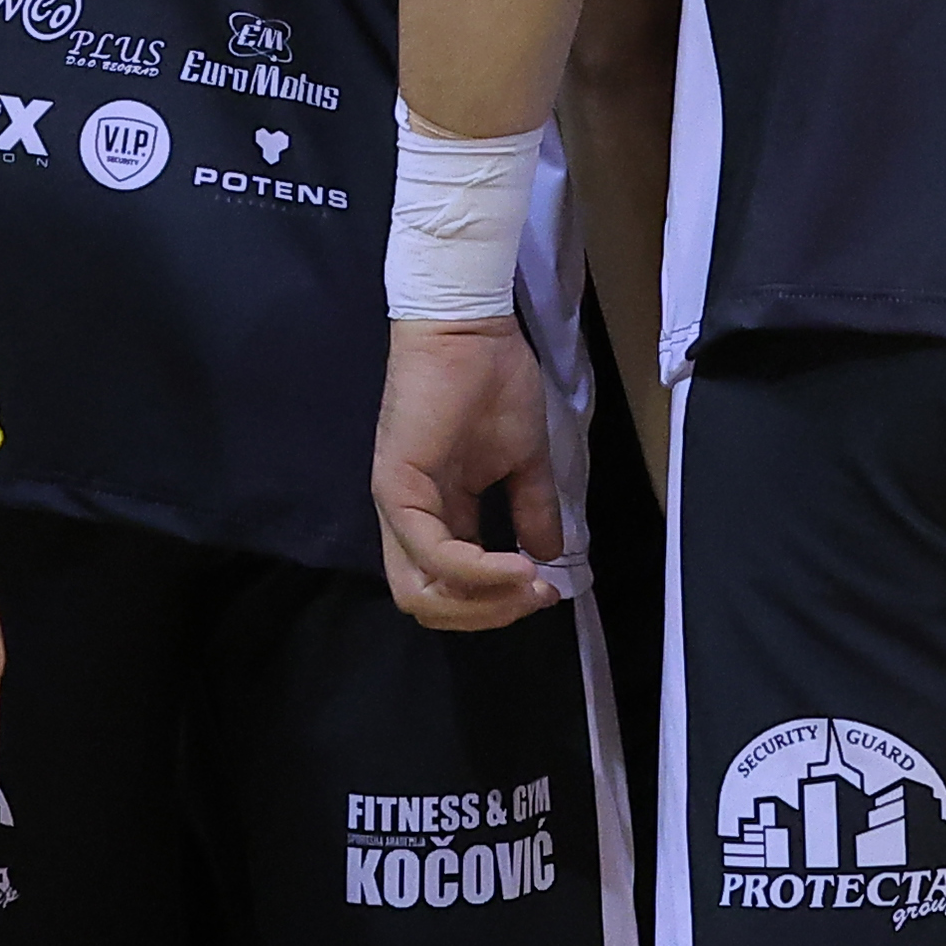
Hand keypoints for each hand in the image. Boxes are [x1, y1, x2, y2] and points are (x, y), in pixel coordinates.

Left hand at [369, 318, 573, 632]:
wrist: (472, 329)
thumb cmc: (492, 382)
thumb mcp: (524, 460)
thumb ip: (532, 510)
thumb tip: (549, 556)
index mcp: (436, 515)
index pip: (449, 590)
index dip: (496, 604)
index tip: (546, 589)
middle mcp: (408, 520)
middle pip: (427, 605)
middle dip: (486, 616)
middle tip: (536, 596)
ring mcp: (397, 506)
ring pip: (420, 593)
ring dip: (483, 602)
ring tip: (531, 585)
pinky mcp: (397, 488)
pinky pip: (430, 553)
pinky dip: (476, 572)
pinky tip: (517, 566)